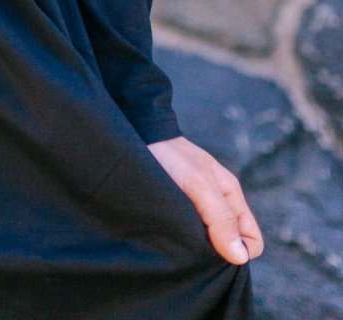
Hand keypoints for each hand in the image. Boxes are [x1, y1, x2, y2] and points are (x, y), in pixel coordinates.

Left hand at [147, 135, 263, 265]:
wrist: (140, 135)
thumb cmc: (171, 156)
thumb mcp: (199, 185)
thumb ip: (221, 218)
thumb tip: (240, 257)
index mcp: (231, 197)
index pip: (253, 241)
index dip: (240, 251)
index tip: (214, 247)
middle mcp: (218, 205)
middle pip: (231, 245)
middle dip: (217, 252)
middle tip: (192, 243)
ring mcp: (198, 209)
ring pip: (210, 243)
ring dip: (197, 247)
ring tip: (178, 236)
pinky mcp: (179, 211)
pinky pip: (190, 236)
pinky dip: (183, 239)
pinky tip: (169, 232)